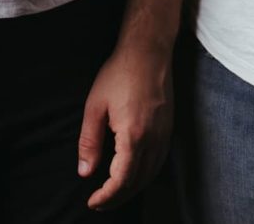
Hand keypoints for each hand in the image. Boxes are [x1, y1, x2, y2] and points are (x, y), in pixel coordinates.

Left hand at [77, 44, 172, 210]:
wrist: (148, 51)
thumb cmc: (119, 74)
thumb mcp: (95, 106)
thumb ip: (89, 142)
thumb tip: (85, 172)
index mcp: (133, 135)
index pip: (122, 180)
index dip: (107, 196)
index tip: (92, 201)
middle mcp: (154, 139)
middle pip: (138, 182)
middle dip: (118, 197)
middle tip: (99, 203)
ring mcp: (165, 134)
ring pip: (151, 174)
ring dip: (133, 189)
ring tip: (113, 193)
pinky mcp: (169, 128)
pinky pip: (159, 161)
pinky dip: (145, 175)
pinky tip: (133, 174)